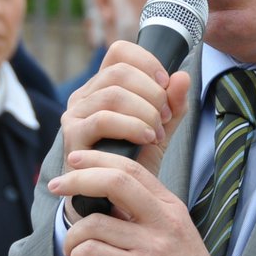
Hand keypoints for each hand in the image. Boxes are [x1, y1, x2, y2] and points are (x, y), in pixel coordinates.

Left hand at [49, 147, 211, 255]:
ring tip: (71, 247)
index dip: (98, 159)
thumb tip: (105, 197)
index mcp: (170, 207)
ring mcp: (150, 246)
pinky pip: (93, 252)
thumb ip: (146, 213)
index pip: (132, 168)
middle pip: (115, 182)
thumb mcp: (174, 232)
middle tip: (56, 186)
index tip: (74, 160)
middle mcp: (162, 221)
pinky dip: (78, 255)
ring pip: (95, 222)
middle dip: (78, 179)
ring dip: (72, 234)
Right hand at [61, 40, 189, 180]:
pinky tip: (147, 139)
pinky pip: (103, 119)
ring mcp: (74, 114)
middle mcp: (84, 96)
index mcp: (103, 86)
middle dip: (151, 92)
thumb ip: (173, 105)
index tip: (166, 84)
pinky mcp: (72, 136)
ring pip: (113, 94)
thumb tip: (184, 75)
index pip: (120, 52)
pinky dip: (132, 126)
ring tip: (157, 133)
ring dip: (144, 111)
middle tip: (165, 117)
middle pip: (119, 70)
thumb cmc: (133, 164)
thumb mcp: (160, 130)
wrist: (114, 203)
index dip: (147, 61)